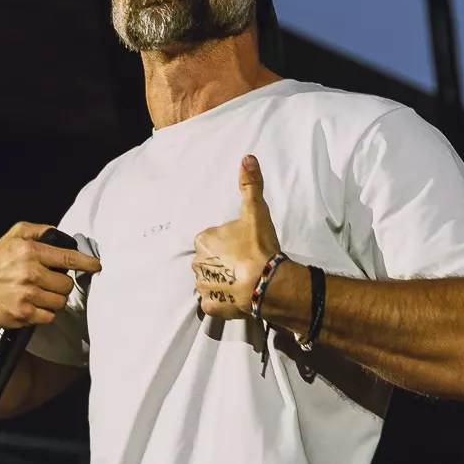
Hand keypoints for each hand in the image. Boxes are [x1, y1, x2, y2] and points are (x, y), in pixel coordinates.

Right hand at [0, 222, 102, 329]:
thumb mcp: (14, 235)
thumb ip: (40, 230)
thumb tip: (63, 236)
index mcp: (29, 250)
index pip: (67, 257)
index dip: (86, 262)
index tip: (96, 265)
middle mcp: (30, 272)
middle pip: (67, 283)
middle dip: (61, 284)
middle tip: (49, 282)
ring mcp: (27, 294)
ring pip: (60, 301)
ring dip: (54, 299)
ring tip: (39, 293)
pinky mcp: (24, 313)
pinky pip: (50, 316)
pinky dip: (45, 313)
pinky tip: (33, 305)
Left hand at [194, 155, 280, 320]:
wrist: (266, 281)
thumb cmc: (258, 245)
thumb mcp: (255, 211)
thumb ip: (250, 185)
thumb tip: (247, 157)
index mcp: (203, 240)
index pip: (212, 239)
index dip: (229, 242)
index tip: (244, 245)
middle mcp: (197, 263)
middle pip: (210, 260)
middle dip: (224, 262)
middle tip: (245, 263)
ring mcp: (203, 286)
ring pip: (210, 281)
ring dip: (222, 281)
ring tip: (244, 280)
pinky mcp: (211, 305)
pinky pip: (213, 302)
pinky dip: (222, 301)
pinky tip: (236, 297)